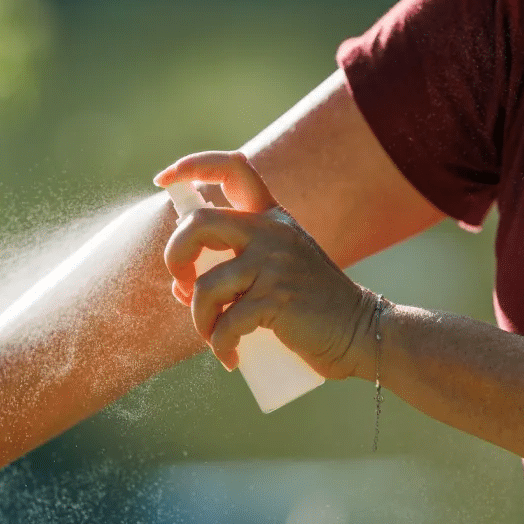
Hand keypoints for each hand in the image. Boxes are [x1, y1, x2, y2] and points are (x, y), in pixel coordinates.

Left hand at [154, 150, 375, 378]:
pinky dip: (220, 346)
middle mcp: (272, 231)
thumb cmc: (310, 307)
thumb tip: (180, 283)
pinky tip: (230, 358)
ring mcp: (275, 263)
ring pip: (204, 286)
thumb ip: (234, 264)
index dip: (193, 165)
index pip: (233, 168)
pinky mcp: (277, 298)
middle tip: (181, 284)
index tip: (164, 179)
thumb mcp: (275, 268)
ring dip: (200, 320)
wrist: (360, 331)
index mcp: (271, 217)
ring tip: (214, 338)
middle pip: (198, 223)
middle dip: (174, 256)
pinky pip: (226, 323)